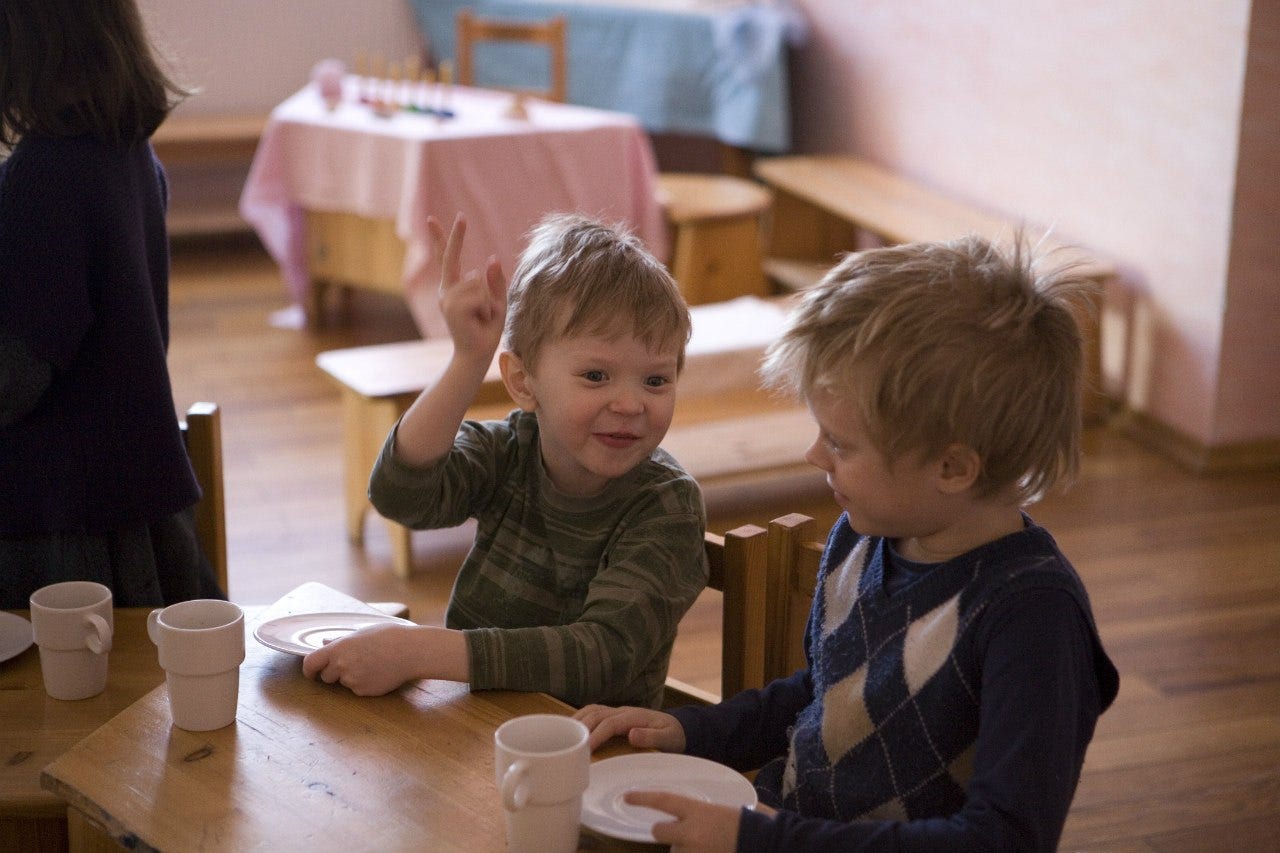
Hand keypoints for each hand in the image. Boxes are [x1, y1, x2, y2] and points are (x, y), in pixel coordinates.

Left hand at [301, 622, 423, 695]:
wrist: (411, 651)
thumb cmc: (389, 636)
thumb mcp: (362, 632)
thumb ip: (340, 641)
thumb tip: (325, 642)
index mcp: (339, 648)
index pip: (311, 663)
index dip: (309, 669)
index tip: (311, 672)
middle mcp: (342, 666)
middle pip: (326, 676)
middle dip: (334, 672)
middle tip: (352, 663)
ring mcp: (353, 680)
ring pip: (344, 683)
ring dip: (351, 677)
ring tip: (372, 664)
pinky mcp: (364, 691)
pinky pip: (357, 689)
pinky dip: (364, 683)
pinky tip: (378, 672)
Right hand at [423, 214, 506, 360]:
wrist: (477, 354)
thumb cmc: (487, 329)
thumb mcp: (498, 301)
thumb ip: (495, 282)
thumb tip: (491, 258)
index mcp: (456, 287)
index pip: (448, 258)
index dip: (443, 238)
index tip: (431, 219)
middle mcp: (448, 291)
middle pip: (450, 257)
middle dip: (456, 236)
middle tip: (462, 215)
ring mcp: (448, 299)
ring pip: (475, 283)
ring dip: (487, 299)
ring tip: (483, 316)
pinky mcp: (452, 308)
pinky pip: (477, 295)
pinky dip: (485, 306)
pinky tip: (479, 319)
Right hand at [574, 704, 685, 752]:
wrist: (680, 729)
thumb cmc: (673, 736)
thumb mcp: (669, 739)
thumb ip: (652, 737)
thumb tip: (631, 734)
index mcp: (635, 716)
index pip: (610, 722)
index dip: (596, 734)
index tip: (585, 749)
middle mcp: (624, 711)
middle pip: (597, 713)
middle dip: (581, 727)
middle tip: (567, 745)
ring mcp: (618, 712)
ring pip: (592, 710)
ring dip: (577, 720)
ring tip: (563, 736)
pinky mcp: (614, 717)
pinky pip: (593, 714)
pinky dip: (580, 719)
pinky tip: (571, 731)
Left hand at [623, 791, 740, 852]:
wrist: (764, 844)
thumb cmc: (746, 825)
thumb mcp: (720, 812)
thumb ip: (696, 815)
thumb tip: (679, 818)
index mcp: (698, 810)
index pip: (663, 800)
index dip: (643, 798)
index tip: (626, 796)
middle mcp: (691, 832)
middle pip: (659, 832)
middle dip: (665, 832)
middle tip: (680, 833)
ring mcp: (693, 852)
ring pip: (675, 851)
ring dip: (685, 849)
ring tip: (706, 844)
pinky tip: (707, 849)